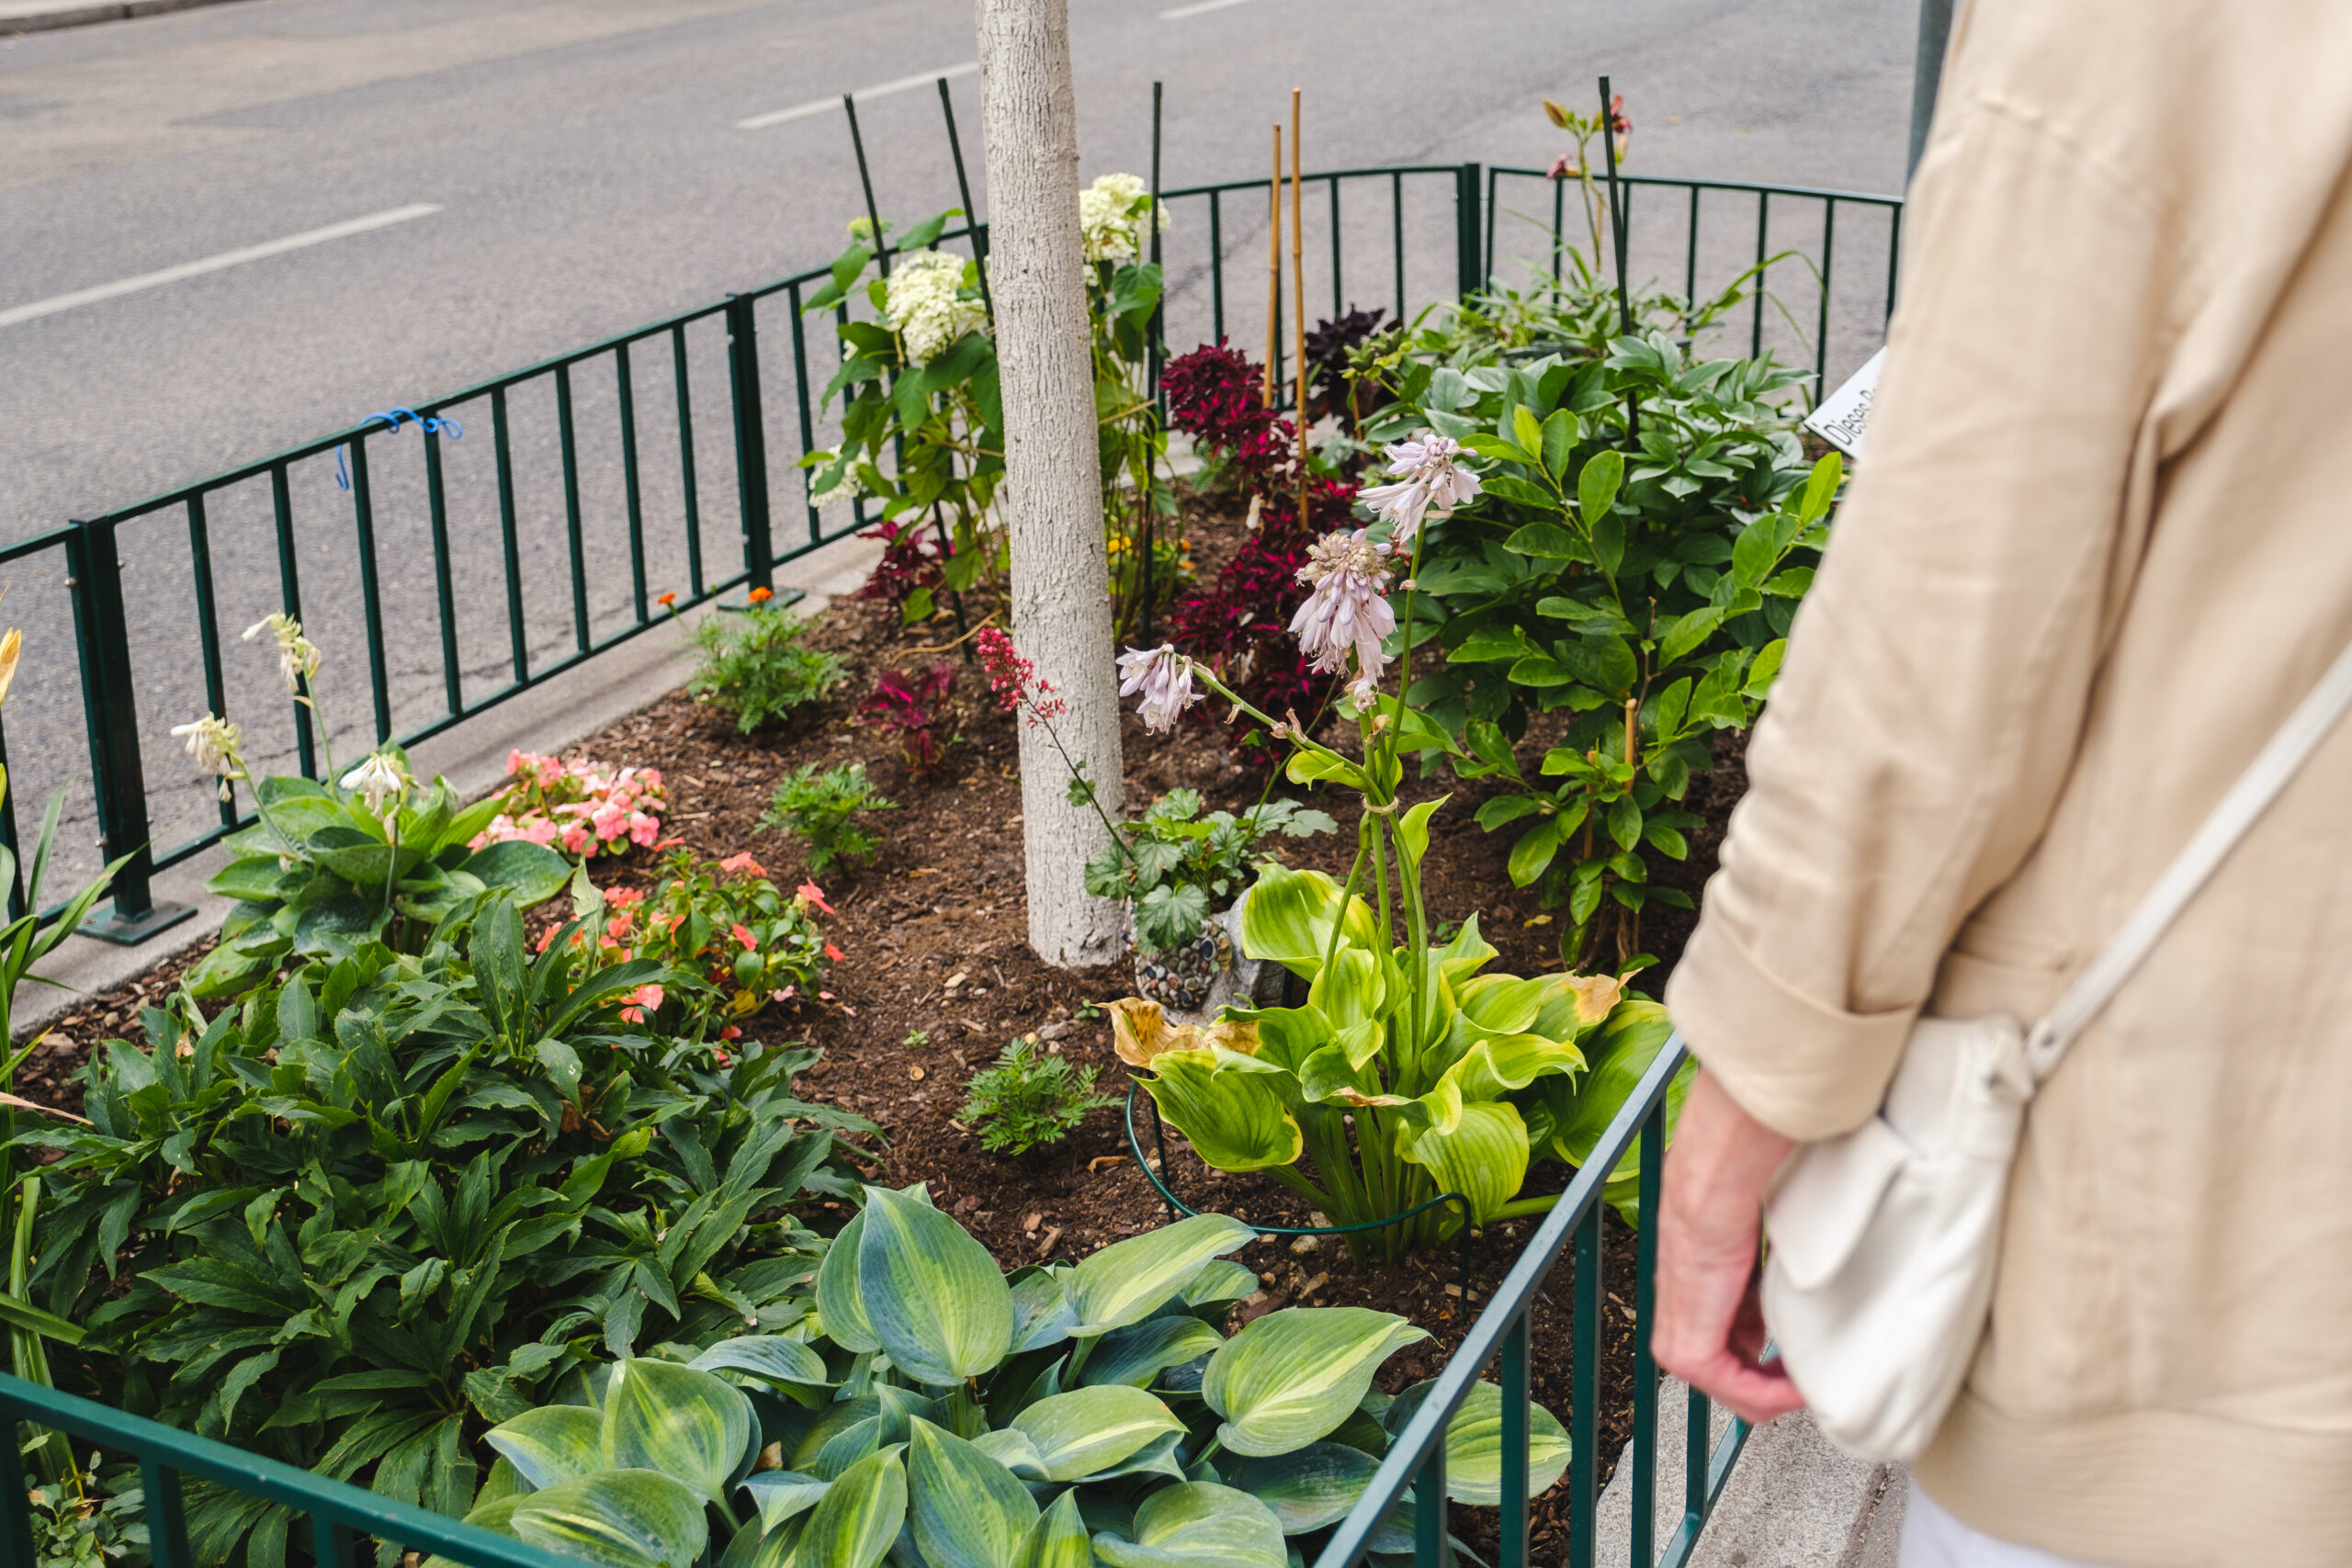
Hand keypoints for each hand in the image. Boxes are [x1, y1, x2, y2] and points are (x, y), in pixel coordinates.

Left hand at [1653, 1068, 1807, 1424]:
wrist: (1713, 1184)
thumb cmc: (1736, 1197)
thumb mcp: (1753, 1244)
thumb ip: (1761, 1274)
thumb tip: (1794, 1286)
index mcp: (1694, 1295)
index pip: (1731, 1348)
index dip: (1772, 1360)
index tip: (1805, 1355)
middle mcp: (1679, 1321)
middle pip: (1734, 1377)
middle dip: (1777, 1379)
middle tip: (1813, 1371)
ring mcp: (1680, 1341)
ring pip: (1737, 1392)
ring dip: (1780, 1389)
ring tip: (1812, 1374)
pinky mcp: (1690, 1351)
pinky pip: (1740, 1395)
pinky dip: (1776, 1395)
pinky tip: (1802, 1381)